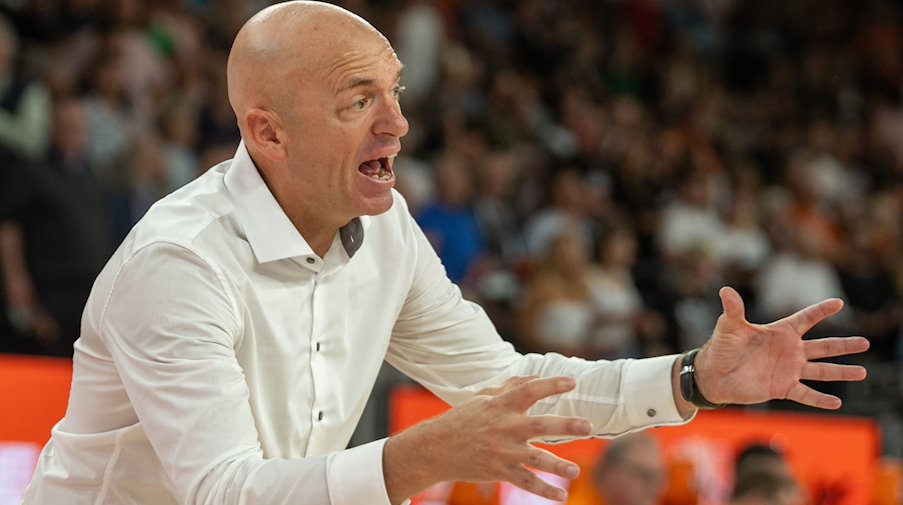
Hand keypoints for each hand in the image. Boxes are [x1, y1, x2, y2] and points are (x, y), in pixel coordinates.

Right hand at [384, 376, 591, 503]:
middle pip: (539, 426)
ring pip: (535, 459)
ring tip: (576, 471)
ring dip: (557, 466)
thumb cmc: (463, 420)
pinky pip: (526, 482)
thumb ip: (510, 388)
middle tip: (588, 426)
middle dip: (564, 426)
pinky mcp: (499, 471)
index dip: (550, 385)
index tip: (572, 382)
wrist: (437, 449)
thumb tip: (534, 378)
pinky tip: (561, 496)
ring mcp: (502, 452)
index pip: (529, 391)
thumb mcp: (483, 399)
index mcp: (500, 406)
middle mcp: (504, 427)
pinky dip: (544, 490)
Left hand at [694, 286, 868, 408]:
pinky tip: (837, 403)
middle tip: (865, 343)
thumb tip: (725, 290)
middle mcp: (789, 350)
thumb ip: (733, 310)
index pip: (806, 318)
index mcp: (780, 332)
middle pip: (823, 347)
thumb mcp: (729, 326)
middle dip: (844, 345)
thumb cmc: (722, 347)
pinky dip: (821, 399)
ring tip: (862, 372)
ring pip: (821, 371)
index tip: (838, 303)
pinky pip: (806, 394)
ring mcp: (789, 370)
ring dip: (841, 372)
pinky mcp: (783, 388)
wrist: (715, 375)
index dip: (821, 311)